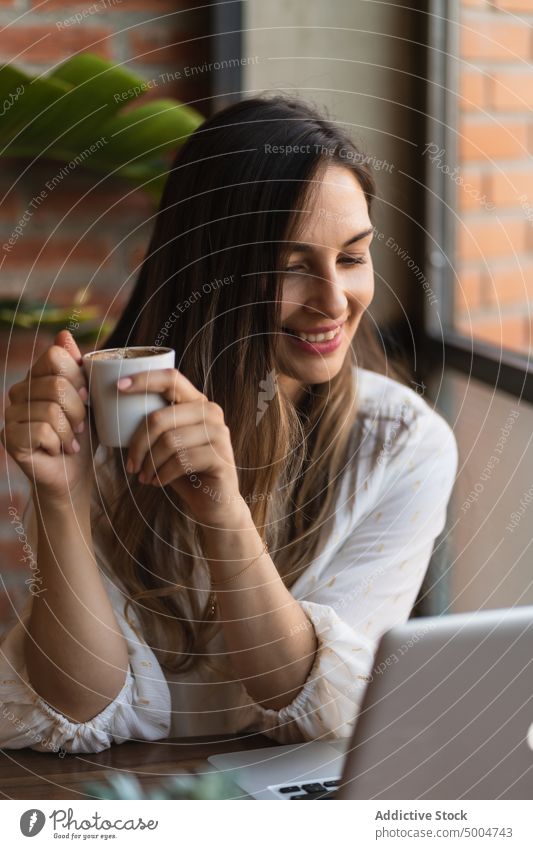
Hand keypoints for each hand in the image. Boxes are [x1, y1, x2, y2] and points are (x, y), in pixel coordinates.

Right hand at [1, 329, 98, 506]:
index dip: (78, 377)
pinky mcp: (8, 437)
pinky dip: (59, 444)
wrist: (74, 473)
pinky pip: (42, 431)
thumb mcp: (90, 399)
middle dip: (79, 410)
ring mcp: (10, 414)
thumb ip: (80, 368)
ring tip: (70, 441)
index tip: (87, 398)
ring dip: (70, 431)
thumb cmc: (83, 434)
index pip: (55, 356)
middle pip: (56, 384)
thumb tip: (63, 335)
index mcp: (37, 376)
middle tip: (80, 426)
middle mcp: (19, 391)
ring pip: (51, 409)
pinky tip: (58, 450)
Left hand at [120, 367, 246, 526]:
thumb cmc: (184, 470)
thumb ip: (153, 425)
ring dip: (150, 464)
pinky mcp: (221, 456)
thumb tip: (111, 409)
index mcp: (196, 402)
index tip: (118, 386)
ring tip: (144, 477)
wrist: (214, 501)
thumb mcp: (167, 443)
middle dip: (138, 444)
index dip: (144, 380)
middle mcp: (211, 411)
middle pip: (161, 418)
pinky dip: (163, 474)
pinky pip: (182, 461)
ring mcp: (219, 432)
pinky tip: (157, 482)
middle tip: (130, 466)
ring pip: (170, 441)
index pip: (171, 378)